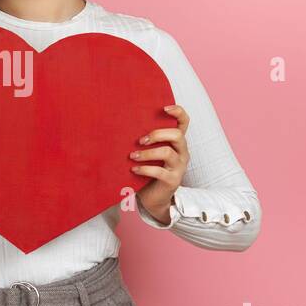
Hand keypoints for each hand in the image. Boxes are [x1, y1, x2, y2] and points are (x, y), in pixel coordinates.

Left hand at [130, 104, 188, 223]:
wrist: (154, 198)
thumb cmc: (149, 170)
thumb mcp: (149, 152)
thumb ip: (145, 140)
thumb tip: (121, 123)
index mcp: (177, 142)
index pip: (184, 122)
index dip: (178, 112)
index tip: (164, 108)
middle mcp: (182, 152)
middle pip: (177, 135)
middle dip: (157, 134)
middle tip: (141, 140)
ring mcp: (179, 167)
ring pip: (167, 153)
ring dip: (147, 153)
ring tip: (132, 156)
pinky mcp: (172, 181)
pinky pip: (159, 172)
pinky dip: (144, 169)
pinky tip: (133, 169)